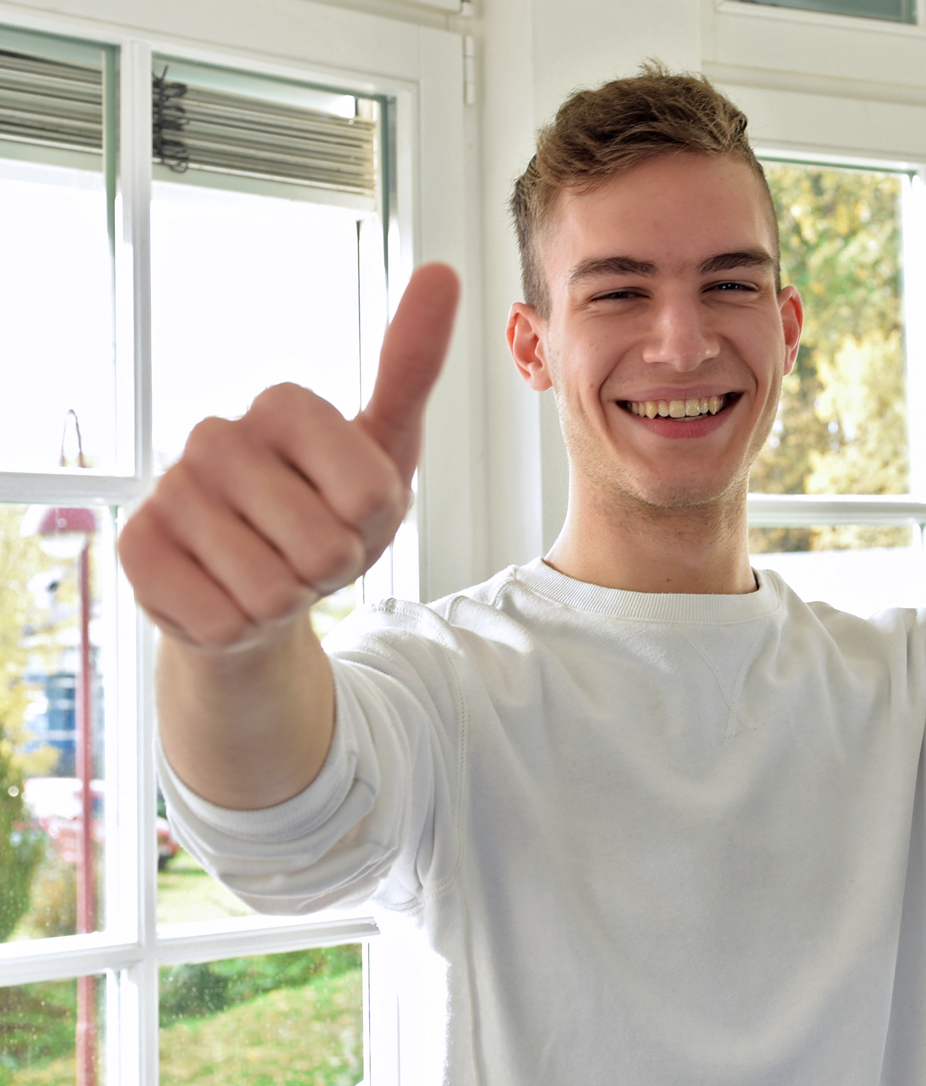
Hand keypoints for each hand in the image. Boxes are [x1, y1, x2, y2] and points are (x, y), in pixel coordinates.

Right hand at [121, 263, 460, 651]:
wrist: (257, 586)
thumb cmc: (328, 513)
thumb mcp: (387, 448)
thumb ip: (412, 366)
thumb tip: (444, 271)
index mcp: (283, 405)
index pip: (373, 497)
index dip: (375, 528)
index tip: (353, 513)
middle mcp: (214, 436)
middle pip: (326, 549)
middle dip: (333, 571)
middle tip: (310, 553)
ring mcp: (168, 491)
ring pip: (273, 590)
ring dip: (286, 600)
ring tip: (272, 572)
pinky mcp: (135, 552)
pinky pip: (222, 620)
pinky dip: (240, 628)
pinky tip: (227, 598)